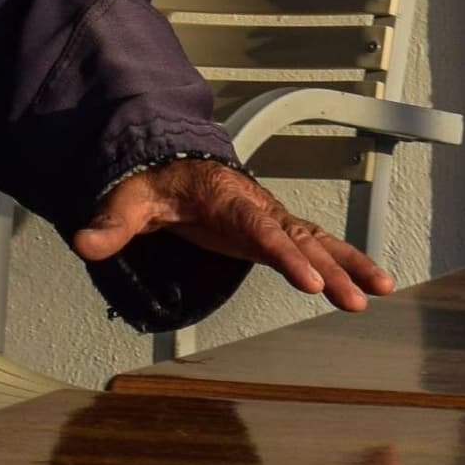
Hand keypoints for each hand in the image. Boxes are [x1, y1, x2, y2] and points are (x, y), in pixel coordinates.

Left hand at [71, 159, 395, 310]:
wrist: (174, 164)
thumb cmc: (155, 183)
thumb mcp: (130, 201)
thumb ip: (111, 223)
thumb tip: (83, 240)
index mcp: (229, 200)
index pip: (263, 231)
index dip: (287, 257)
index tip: (311, 284)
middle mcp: (260, 209)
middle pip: (301, 241)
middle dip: (333, 270)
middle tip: (357, 300)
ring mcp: (272, 220)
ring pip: (318, 243)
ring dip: (350, 265)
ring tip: (382, 289)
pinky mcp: (276, 233)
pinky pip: (317, 248)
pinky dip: (345, 263)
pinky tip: (370, 286)